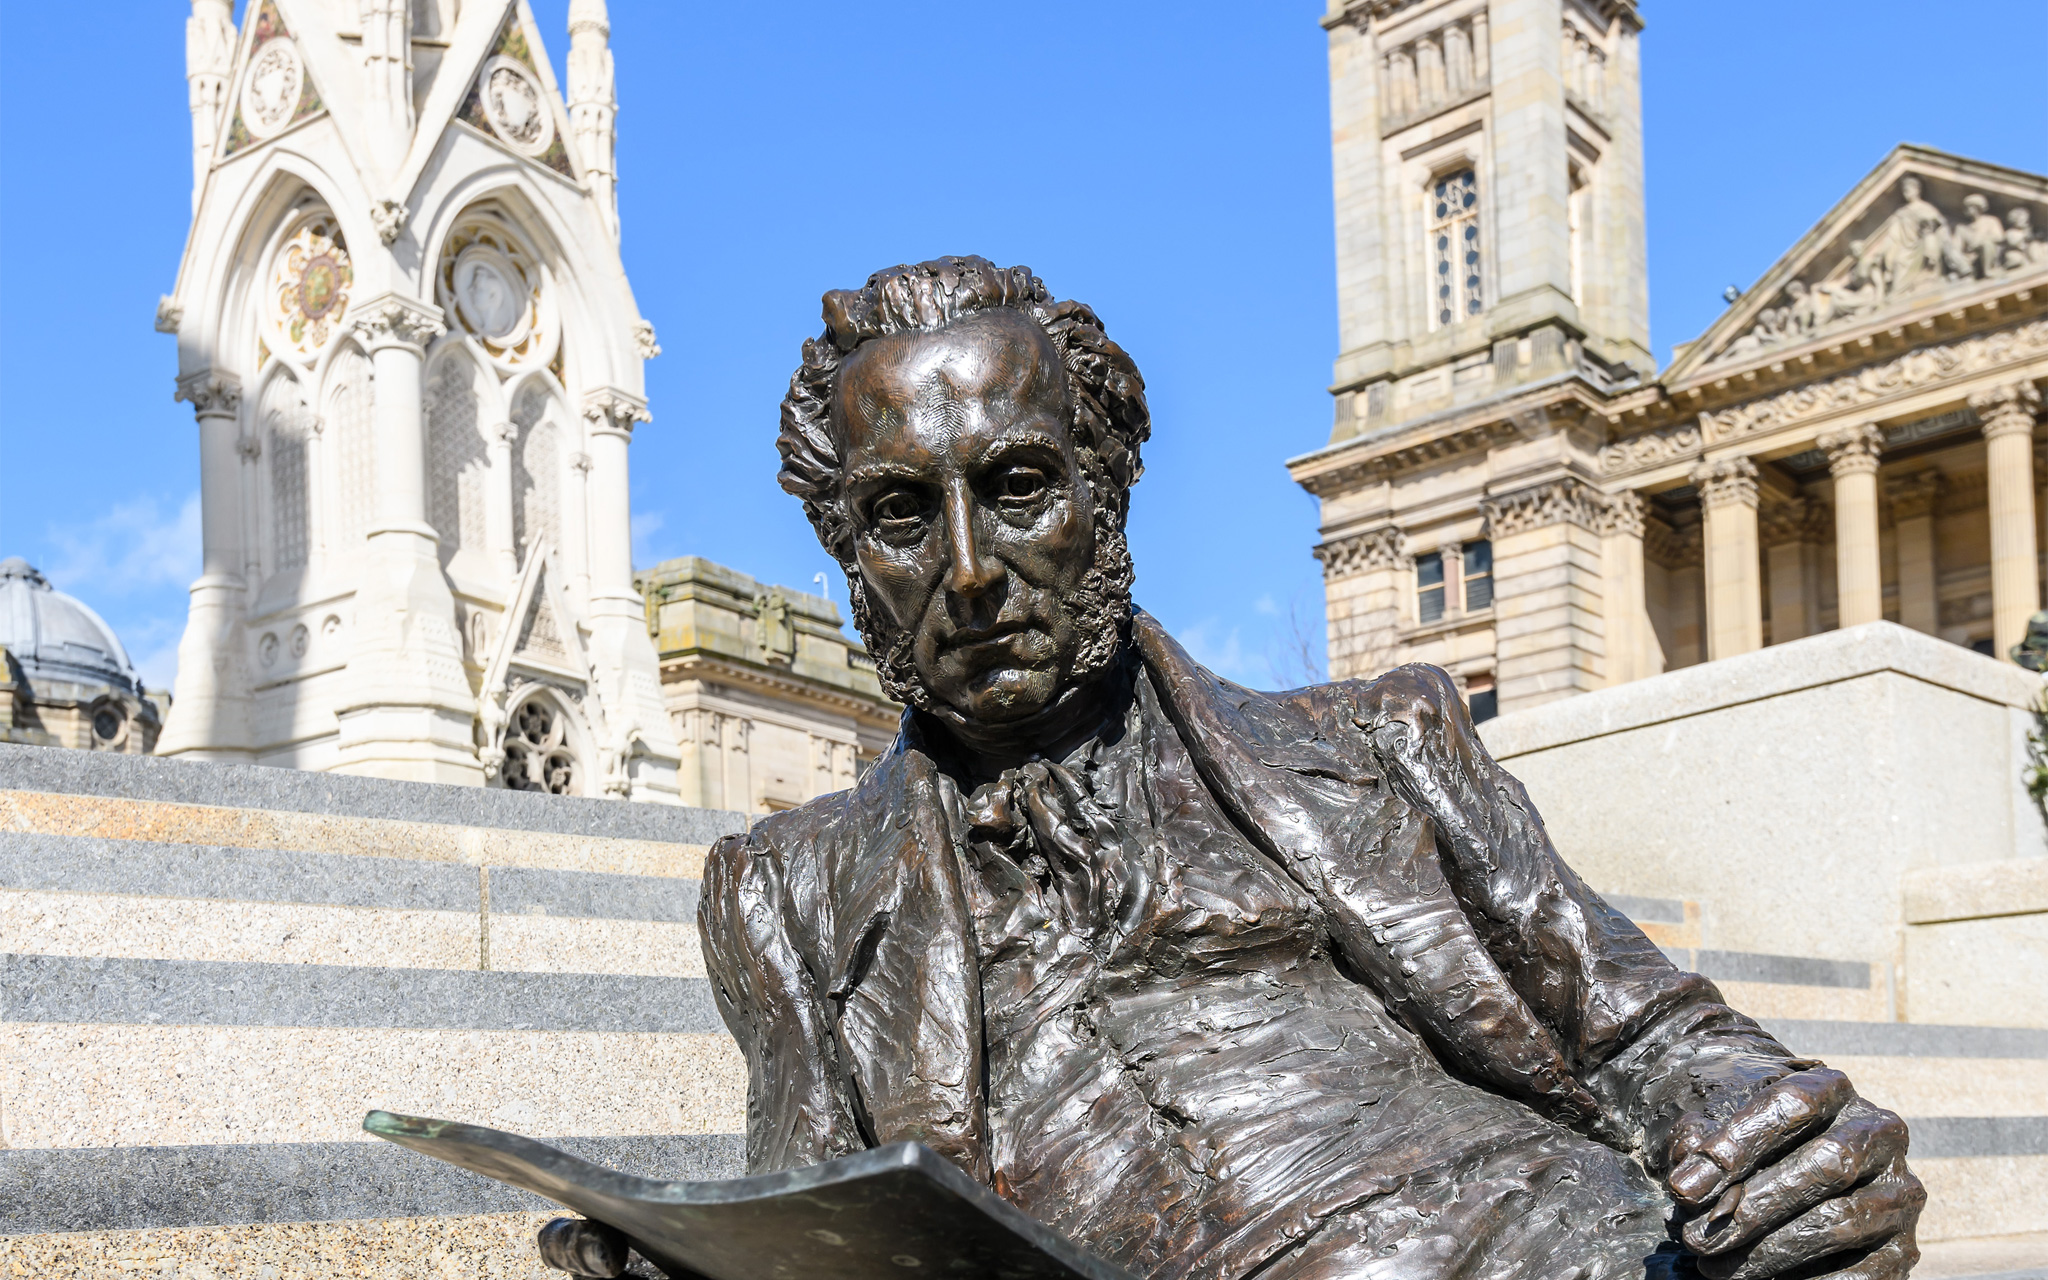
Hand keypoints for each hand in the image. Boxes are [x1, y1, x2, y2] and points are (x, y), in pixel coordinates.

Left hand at [1667, 1067, 1923, 1278]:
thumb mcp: (1711, 1123)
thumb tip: (1691, 1189)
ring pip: (1842, 1222)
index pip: (1792, 1106)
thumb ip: (1698, 1146)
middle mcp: (1879, 1134)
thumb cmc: (1738, 1139)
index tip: (1682, 1191)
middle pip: (1828, 1165)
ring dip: (1770, 1252)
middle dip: (1754, 1208)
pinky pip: (1861, 1274)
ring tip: (1712, 1267)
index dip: (1737, 1147)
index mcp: (1833, 1088)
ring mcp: (1898, 1192)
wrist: (1780, 1168)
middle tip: (1694, 1240)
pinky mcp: (1904, 1248)